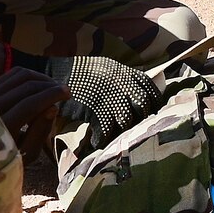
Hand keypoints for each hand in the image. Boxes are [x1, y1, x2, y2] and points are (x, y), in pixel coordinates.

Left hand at [0, 68, 66, 156]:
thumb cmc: (5, 158)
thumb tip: (53, 107)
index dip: (51, 95)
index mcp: (1, 127)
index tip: (68, 93)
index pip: (30, 103)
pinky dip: (27, 76)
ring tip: (53, 87)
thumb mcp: (26, 154)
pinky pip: (10, 75)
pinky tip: (38, 84)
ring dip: (40, 78)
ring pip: (19, 76)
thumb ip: (40, 132)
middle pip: (26, 86)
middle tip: (64, 90)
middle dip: (49, 85)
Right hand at [45, 55, 161, 141]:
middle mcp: (121, 82)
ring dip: (124, 132)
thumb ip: (124, 80)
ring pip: (127, 119)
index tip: (155, 114)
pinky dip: (102, 138)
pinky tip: (97, 143)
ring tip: (119, 141)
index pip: (150, 88)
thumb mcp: (108, 69)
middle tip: (139, 132)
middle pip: (143, 105)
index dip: (155, 103)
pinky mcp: (95, 107)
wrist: (58, 73)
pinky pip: (105, 128)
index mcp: (125, 72)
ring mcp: (109, 95)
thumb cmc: (83, 73)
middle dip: (143, 119)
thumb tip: (139, 95)